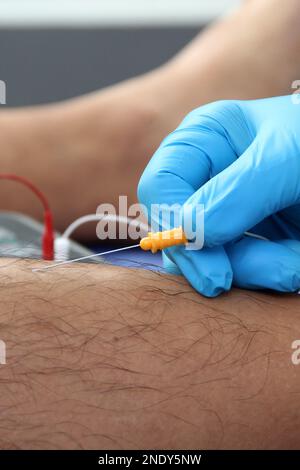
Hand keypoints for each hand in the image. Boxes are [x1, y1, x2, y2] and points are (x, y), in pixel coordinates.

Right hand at [138, 95, 299, 296]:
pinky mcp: (248, 241)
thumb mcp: (287, 157)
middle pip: (178, 230)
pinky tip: (293, 263)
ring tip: (293, 263)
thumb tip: (191, 232)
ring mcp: (226, 213)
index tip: (204, 253)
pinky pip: (240, 270)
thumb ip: (239, 190)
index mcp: (204, 141)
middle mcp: (206, 179)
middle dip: (214, 256)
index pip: (160, 185)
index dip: (172, 221)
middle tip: (233, 280)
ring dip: (253, 269)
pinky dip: (269, 273)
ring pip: (208, 259)